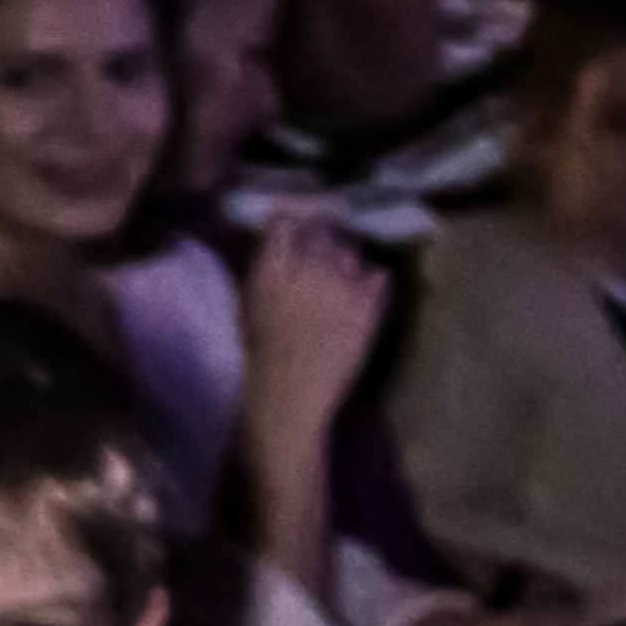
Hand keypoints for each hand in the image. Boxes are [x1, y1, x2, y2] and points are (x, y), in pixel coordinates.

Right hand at [241, 213, 391, 449]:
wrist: (288, 402)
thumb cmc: (260, 360)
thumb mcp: (249, 306)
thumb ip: (266, 267)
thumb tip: (281, 237)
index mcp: (271, 271)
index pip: (285, 223)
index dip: (290, 225)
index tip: (292, 232)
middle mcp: (307, 270)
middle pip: (321, 231)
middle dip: (318, 239)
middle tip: (316, 258)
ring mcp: (340, 286)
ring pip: (349, 251)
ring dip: (342, 260)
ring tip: (334, 282)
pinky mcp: (366, 306)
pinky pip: (376, 274)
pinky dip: (369, 281)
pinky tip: (358, 297)